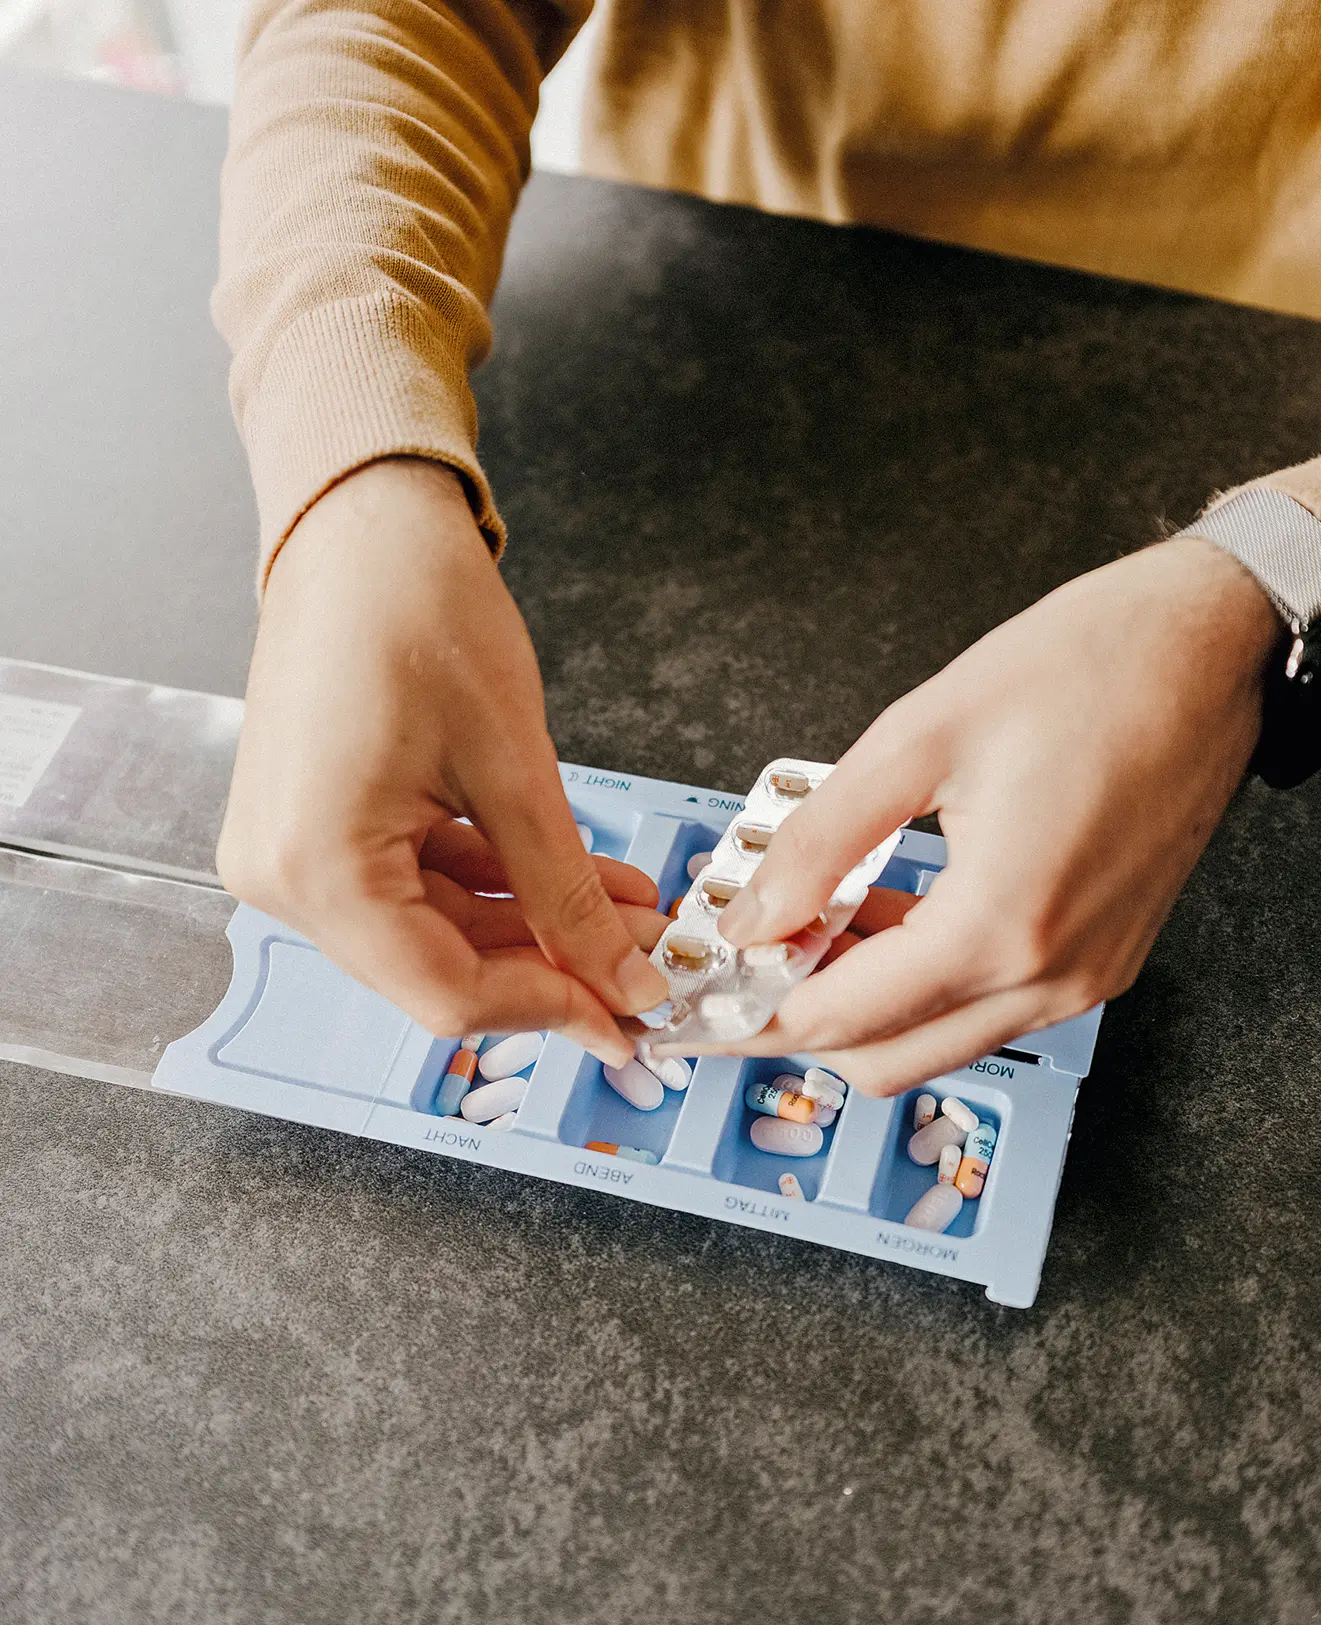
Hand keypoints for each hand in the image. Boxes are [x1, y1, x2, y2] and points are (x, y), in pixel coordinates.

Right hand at [217, 459, 668, 1064]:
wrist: (360, 523)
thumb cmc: (416, 609)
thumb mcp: (515, 767)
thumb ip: (566, 894)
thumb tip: (623, 980)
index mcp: (316, 867)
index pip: (444, 994)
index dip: (550, 1010)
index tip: (629, 1011)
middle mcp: (283, 877)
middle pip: (436, 970)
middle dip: (550, 968)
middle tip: (644, 962)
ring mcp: (293, 854)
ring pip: (432, 932)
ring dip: (532, 928)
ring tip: (627, 911)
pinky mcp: (316, 829)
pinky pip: (413, 885)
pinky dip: (494, 887)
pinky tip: (575, 881)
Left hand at [708, 539, 1278, 1093]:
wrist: (1212, 646)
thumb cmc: (1088, 667)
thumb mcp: (919, 736)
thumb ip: (819, 841)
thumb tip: (751, 915)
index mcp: (1001, 924)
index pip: (841, 1017)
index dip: (751, 1017)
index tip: (698, 1004)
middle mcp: (1051, 975)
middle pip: (885, 1060)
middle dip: (801, 1023)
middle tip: (750, 959)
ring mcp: (1087, 977)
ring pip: (937, 1044)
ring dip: (865, 1005)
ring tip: (816, 921)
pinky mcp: (1105, 960)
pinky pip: (990, 1009)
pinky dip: (925, 986)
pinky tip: (888, 915)